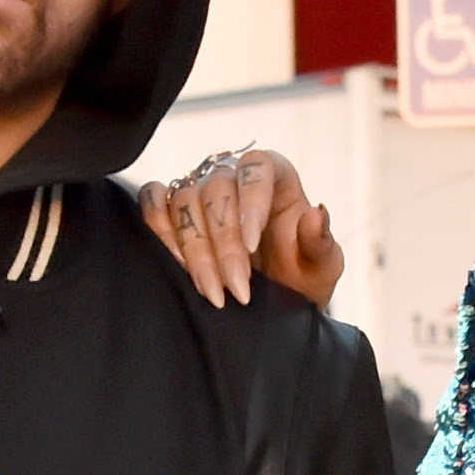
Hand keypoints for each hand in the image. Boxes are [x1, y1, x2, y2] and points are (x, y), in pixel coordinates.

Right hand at [138, 149, 345, 309]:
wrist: (272, 307)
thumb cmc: (299, 278)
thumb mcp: (321, 270)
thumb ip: (321, 243)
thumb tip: (317, 212)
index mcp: (276, 176)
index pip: (257, 166)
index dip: (251, 201)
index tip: (252, 245)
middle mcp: (233, 176)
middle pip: (215, 190)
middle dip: (224, 246)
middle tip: (237, 289)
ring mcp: (199, 189)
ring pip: (182, 201)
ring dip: (194, 250)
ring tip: (213, 291)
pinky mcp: (171, 209)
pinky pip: (153, 204)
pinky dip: (161, 233)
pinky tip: (180, 265)